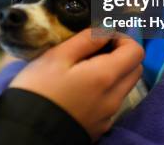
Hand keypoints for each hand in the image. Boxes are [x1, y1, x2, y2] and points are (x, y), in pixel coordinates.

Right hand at [9, 29, 143, 140]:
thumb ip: (86, 40)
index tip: (101, 37)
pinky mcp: (99, 127)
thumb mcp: (57, 56)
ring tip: (84, 68)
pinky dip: (104, 90)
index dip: (121, 38)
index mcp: (105, 76)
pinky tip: (80, 88)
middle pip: (135, 69)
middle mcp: (114, 98)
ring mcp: (108, 115)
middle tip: (94, 50)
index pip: (136, 51)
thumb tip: (105, 31)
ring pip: (123, 87)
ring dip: (113, 72)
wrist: (27, 132)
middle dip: (121, 54)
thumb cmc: (39, 89)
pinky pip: (111, 103)